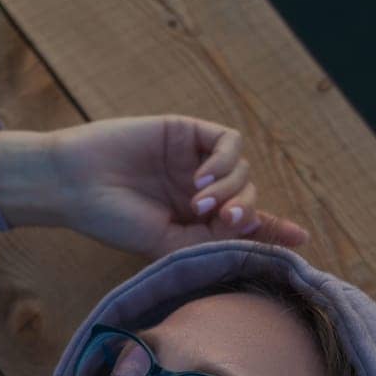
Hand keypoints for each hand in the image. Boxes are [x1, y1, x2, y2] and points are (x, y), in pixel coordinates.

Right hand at [45, 114, 311, 258]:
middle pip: (249, 198)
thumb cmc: (112, 219)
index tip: (302, 239)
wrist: (73, 185)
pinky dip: (224, 161)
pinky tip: (202, 178)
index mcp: (195, 221)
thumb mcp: (166, 243)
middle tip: (227, 221)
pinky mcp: (186, 132)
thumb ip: (211, 241)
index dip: (275, 230)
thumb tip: (257, 235)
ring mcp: (193, 160)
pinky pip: (227, 141)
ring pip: (243, 170)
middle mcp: (198, 191)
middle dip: (247, 212)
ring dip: (232, 188)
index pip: (244, 225)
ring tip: (201, 202)